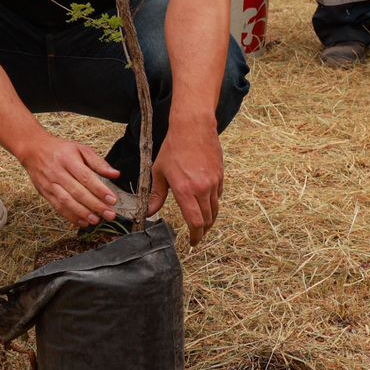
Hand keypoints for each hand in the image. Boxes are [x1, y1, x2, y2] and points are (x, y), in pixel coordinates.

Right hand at [20, 136, 121, 228]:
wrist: (33, 150)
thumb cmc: (60, 150)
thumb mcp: (80, 149)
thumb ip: (98, 162)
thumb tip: (115, 174)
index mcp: (68, 159)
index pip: (86, 177)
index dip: (100, 190)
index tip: (112, 200)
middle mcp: (58, 172)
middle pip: (78, 192)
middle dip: (95, 205)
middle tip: (110, 214)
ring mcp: (50, 184)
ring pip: (67, 202)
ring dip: (83, 213)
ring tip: (97, 220)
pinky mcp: (45, 193)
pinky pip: (58, 207)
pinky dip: (71, 216)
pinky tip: (83, 222)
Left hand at [149, 122, 223, 243]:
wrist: (193, 127)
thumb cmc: (173, 148)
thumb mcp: (158, 171)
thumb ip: (156, 194)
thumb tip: (149, 212)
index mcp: (185, 190)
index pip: (195, 222)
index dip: (195, 236)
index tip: (192, 242)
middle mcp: (202, 189)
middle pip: (208, 219)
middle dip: (203, 230)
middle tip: (197, 235)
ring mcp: (213, 182)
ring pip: (215, 209)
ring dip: (210, 219)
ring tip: (202, 223)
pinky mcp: (220, 175)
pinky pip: (219, 195)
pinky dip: (213, 203)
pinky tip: (206, 202)